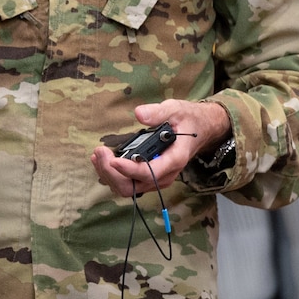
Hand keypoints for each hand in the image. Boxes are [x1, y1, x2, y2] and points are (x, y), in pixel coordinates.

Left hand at [91, 99, 232, 198]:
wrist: (200, 129)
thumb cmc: (188, 120)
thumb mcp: (176, 109)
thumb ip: (158, 112)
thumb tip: (139, 114)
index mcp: (174, 159)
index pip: (149, 172)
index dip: (128, 169)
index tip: (112, 159)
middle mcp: (165, 174)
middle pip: (133, 186)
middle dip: (112, 173)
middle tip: (100, 152)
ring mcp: (156, 178)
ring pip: (127, 188)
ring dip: (109, 175)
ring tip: (97, 155)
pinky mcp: (149, 177)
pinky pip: (128, 183)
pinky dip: (112, 175)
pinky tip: (103, 160)